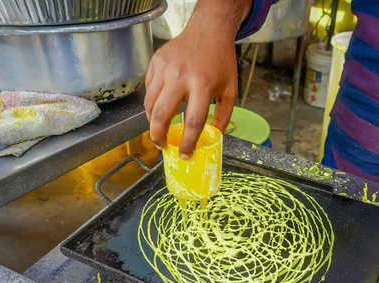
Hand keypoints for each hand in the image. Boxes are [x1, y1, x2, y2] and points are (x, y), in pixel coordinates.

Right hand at [144, 1, 249, 158]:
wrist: (208, 31)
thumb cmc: (220, 62)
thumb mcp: (230, 90)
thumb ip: (223, 116)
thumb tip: (212, 138)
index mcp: (202, 85)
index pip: (192, 122)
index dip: (188, 143)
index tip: (185, 155)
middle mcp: (180, 77)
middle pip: (161, 115)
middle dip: (158, 136)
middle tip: (163, 145)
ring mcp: (164, 68)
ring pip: (149, 104)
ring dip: (152, 121)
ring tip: (160, 129)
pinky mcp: (155, 62)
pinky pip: (149, 89)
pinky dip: (152, 102)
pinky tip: (161, 105)